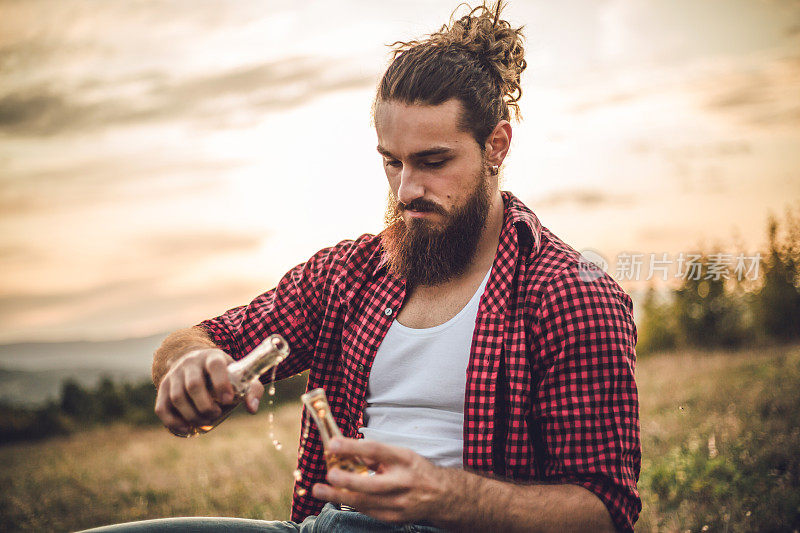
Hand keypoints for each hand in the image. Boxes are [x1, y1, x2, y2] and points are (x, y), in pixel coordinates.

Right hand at [154, 347, 264, 434]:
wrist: (197, 362)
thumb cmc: (224, 373)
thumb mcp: (240, 375)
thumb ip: (252, 389)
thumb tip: (252, 409)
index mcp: (212, 357)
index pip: (215, 365)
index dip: (221, 383)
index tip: (228, 400)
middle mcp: (190, 363)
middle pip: (193, 385)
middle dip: (206, 406)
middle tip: (216, 415)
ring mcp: (174, 374)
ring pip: (177, 397)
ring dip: (192, 415)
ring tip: (206, 421)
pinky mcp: (162, 387)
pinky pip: (162, 407)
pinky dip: (173, 421)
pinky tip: (187, 428)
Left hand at [311, 437, 449, 523]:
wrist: (441, 495)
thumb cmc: (415, 469)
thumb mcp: (400, 454)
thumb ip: (374, 454)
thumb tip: (346, 450)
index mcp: (404, 459)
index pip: (376, 451)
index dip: (353, 447)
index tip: (333, 443)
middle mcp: (403, 482)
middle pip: (371, 484)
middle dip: (347, 480)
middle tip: (329, 474)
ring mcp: (399, 503)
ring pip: (365, 502)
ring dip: (339, 496)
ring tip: (319, 490)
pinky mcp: (394, 518)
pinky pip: (368, 511)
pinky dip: (352, 503)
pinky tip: (338, 497)